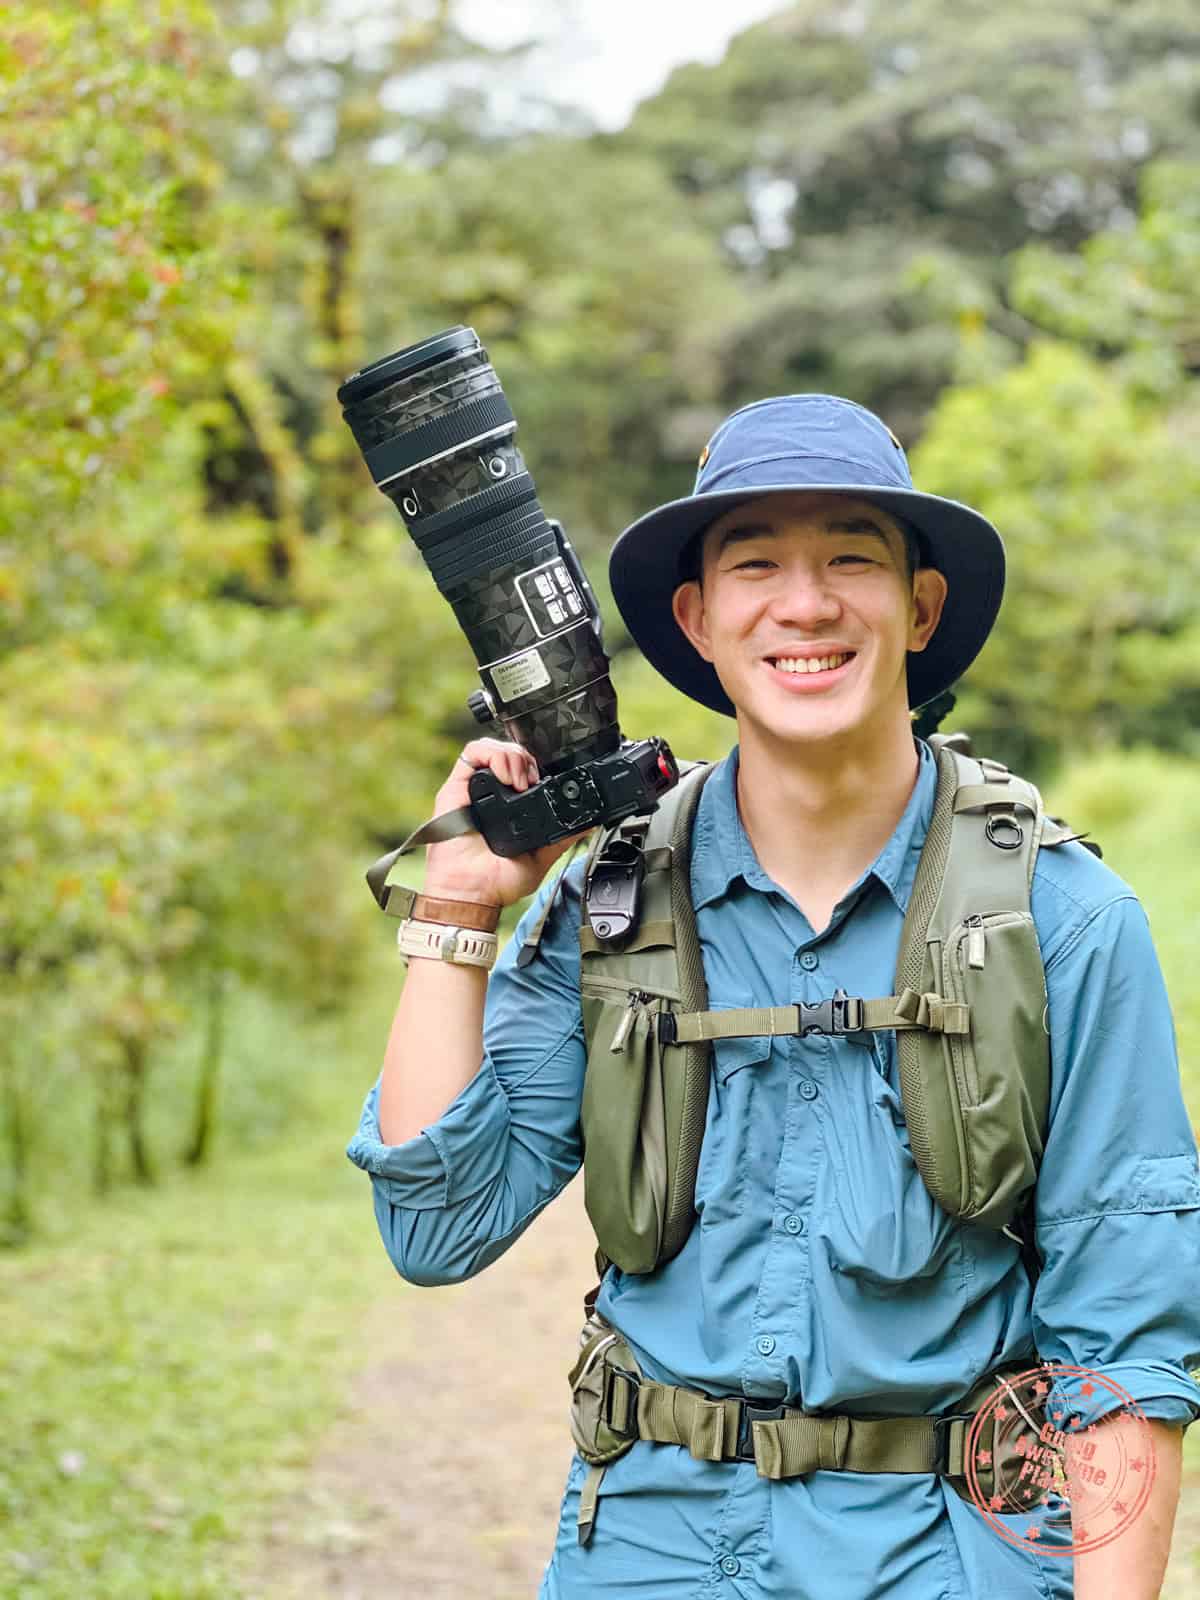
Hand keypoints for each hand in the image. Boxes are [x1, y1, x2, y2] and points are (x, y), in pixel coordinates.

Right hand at [422, 738, 590, 908]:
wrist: (471, 893)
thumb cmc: (496, 882)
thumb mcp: (540, 856)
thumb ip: (563, 838)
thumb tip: (589, 824)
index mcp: (508, 808)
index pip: (523, 770)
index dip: (537, 767)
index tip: (547, 781)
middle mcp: (491, 795)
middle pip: (511, 754)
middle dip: (528, 760)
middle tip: (532, 782)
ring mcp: (473, 789)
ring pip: (495, 747)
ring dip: (514, 756)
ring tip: (520, 781)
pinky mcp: (455, 786)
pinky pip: (472, 752)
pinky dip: (493, 755)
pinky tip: (505, 776)